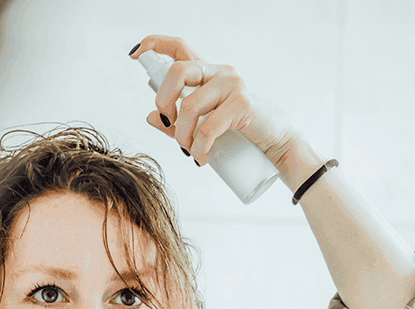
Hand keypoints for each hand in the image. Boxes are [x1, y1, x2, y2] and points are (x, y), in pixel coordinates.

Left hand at [129, 35, 299, 167]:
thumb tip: (150, 117)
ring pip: (190, 106)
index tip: (137, 54)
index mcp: (208, 74)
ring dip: (182, 136)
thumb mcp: (205, 127)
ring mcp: (232, 85)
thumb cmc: (242, 135)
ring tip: (190, 152)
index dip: (155, 45)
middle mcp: (219, 72)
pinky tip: (200, 158)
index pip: (180, 48)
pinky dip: (199, 147)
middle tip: (167, 122)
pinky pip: (208, 127)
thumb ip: (178, 122)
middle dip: (164, 100)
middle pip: (177, 71)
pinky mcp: (242, 103)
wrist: (277, 145)